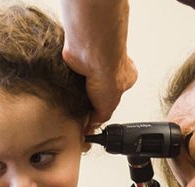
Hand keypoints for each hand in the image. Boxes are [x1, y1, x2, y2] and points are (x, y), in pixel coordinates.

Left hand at [60, 0, 136, 126]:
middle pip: (98, 89)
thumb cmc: (109, 71)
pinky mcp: (78, 59)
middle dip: (89, 98)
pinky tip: (67, 87)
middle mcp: (111, 67)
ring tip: (73, 98)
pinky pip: (72, 74)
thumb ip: (101, 116)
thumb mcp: (109, 105)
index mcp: (126, 77)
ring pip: (84, 82)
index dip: (102, 107)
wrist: (93, 53)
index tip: (92, 116)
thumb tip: (93, 125)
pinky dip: (69, 82)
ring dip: (78, 90)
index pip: (113, 97)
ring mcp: (94, 62)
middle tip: (81, 107)